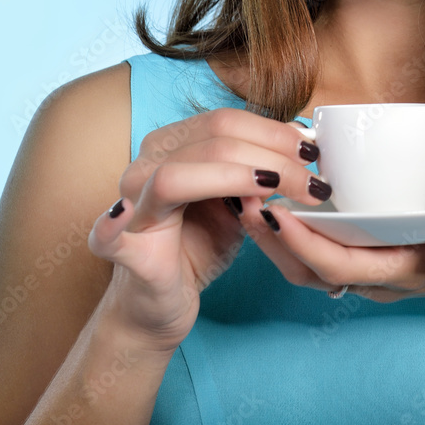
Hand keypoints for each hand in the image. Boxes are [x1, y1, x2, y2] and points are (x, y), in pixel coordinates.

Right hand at [86, 107, 330, 351]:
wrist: (160, 304)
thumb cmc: (197, 246)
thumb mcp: (236, 203)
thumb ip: (258, 175)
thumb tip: (302, 149)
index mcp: (172, 145)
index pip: (224, 120)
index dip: (272, 131)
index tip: (312, 149)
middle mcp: (146, 164)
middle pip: (213, 138)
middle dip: (272, 155)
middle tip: (314, 180)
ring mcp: (131, 203)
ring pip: (179, 173)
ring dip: (240, 176)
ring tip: (283, 190)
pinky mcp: (122, 248)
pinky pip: (110, 233)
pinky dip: (114, 224)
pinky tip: (126, 215)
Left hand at [232, 192, 424, 310]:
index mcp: (404, 271)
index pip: (340, 265)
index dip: (304, 243)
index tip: (274, 212)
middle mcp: (378, 276)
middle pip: (311, 269)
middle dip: (273, 239)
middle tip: (242, 198)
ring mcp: (371, 268)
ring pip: (308, 264)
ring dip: (275, 236)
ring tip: (246, 196)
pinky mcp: (367, 253)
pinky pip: (318, 249)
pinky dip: (292, 230)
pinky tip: (275, 196)